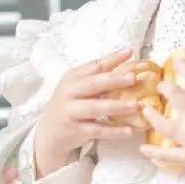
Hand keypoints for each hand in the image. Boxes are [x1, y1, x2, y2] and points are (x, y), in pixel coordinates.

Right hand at [34, 47, 144, 173]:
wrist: (49, 131)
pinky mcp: (75, 130)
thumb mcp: (78, 88)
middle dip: (114, 80)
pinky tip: (129, 130)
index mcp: (73, 78)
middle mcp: (69, 92)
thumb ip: (97, 79)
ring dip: (116, 106)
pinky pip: (98, 130)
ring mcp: (71, 112)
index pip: (95, 66)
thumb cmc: (70, 105)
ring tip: (135, 106)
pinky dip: (114, 131)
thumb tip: (128, 69)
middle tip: (133, 78)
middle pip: (93, 84)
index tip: (130, 52)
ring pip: (95, 107)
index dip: (112, 58)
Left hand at [139, 58, 184, 179]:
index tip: (178, 61)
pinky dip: (154, 153)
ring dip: (152, 117)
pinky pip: (167, 155)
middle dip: (165, 88)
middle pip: (174, 96)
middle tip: (161, 87)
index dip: (184, 66)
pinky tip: (144, 150)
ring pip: (163, 125)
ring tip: (146, 112)